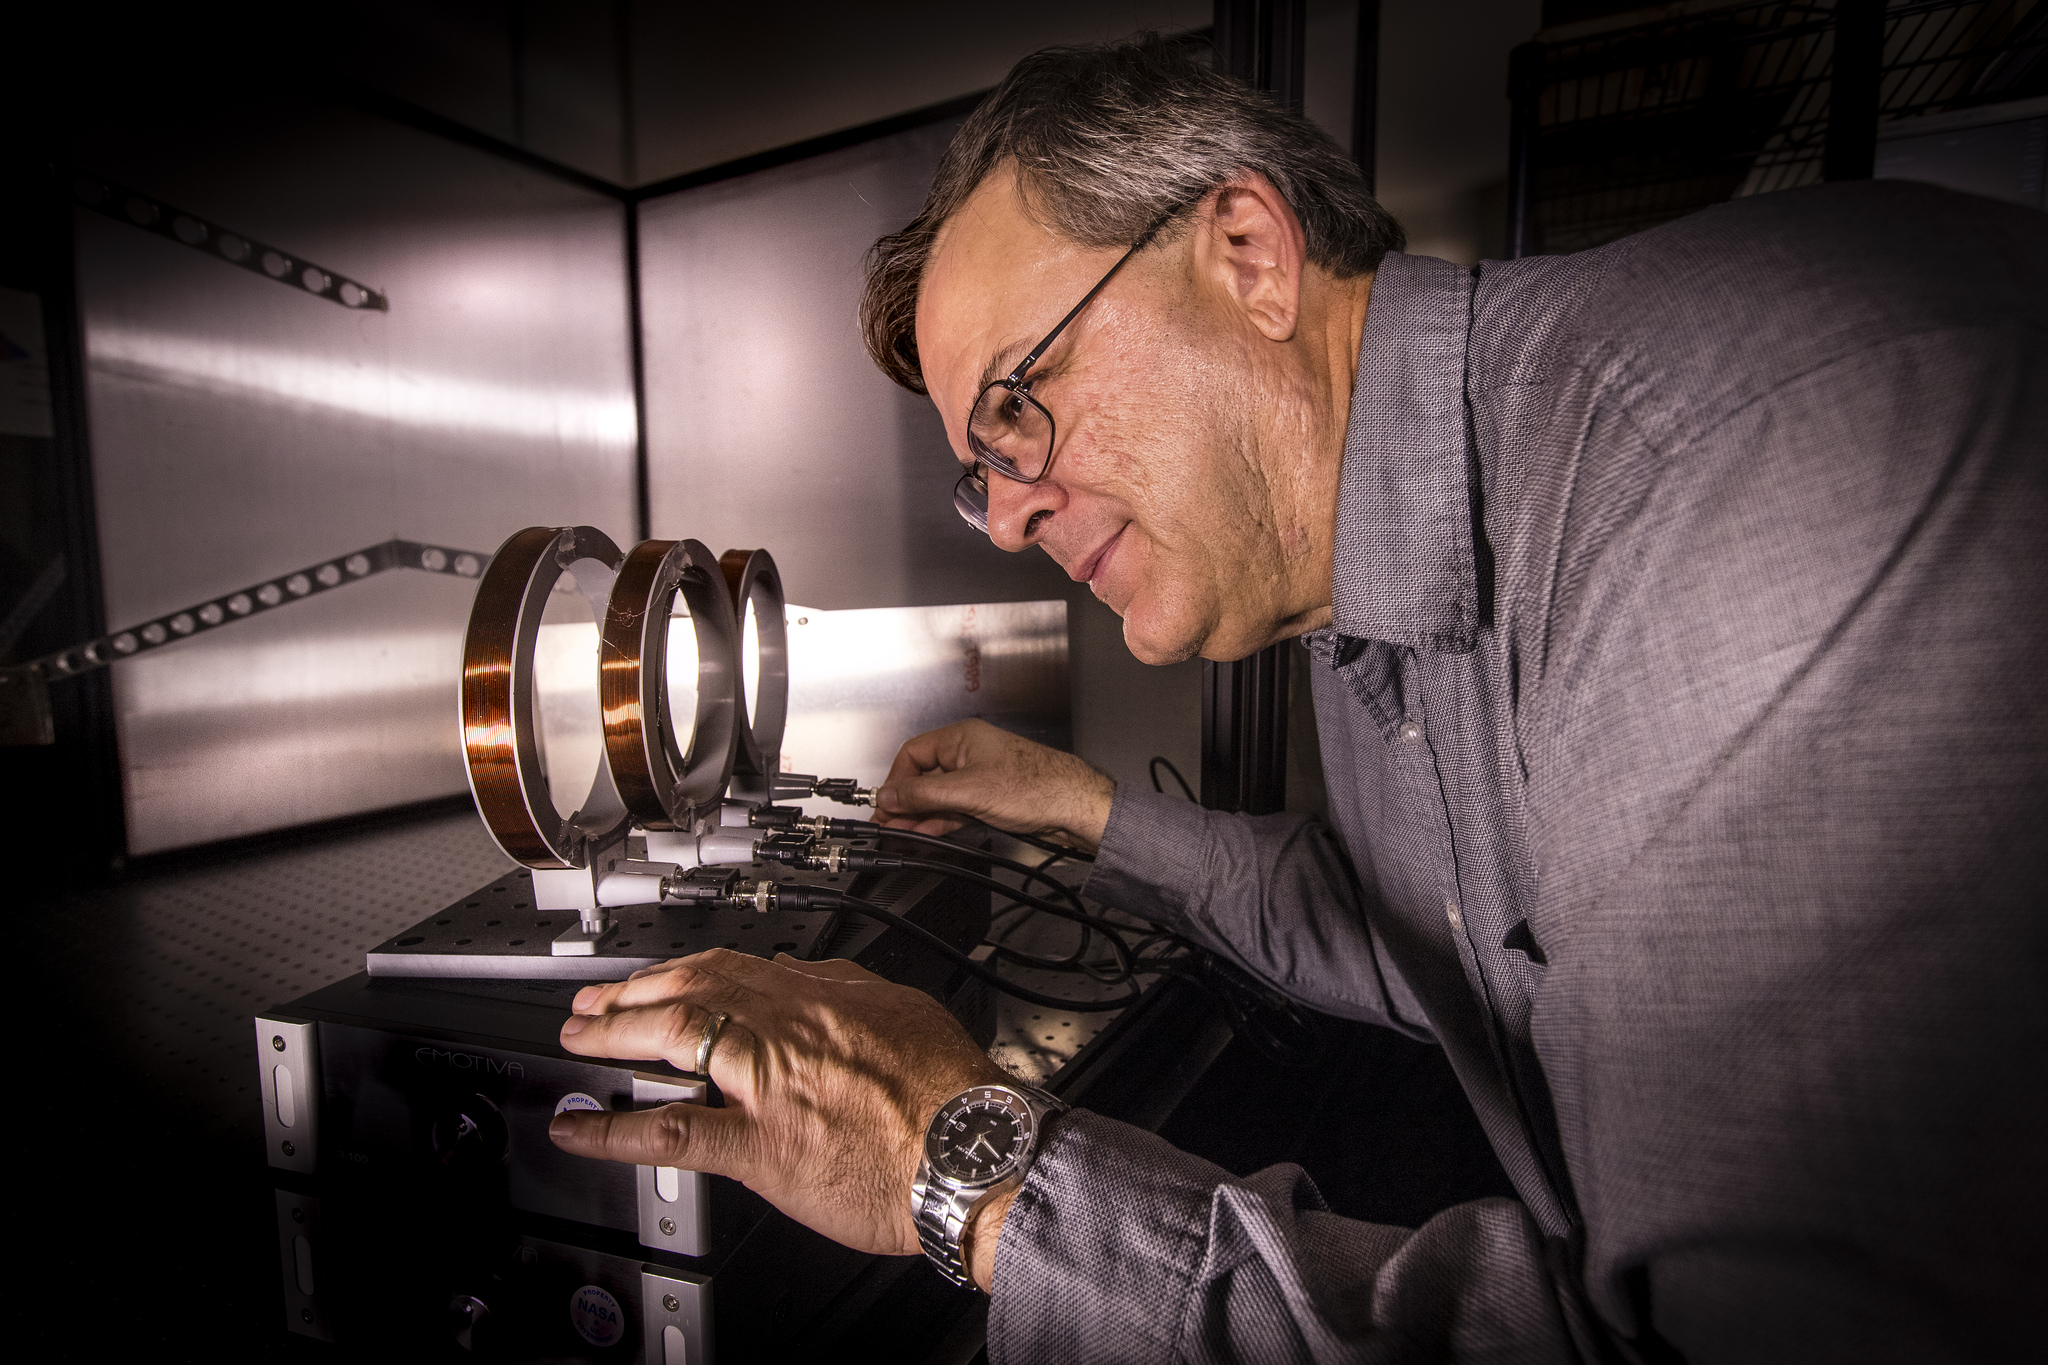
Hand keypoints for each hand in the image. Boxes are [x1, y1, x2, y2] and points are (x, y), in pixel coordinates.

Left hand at [546, 949, 1012, 1258]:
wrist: (978, 1152)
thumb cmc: (954, 1095)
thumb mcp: (904, 1012)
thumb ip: (849, 989)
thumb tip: (808, 973)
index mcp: (821, 1000)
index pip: (731, 968)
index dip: (678, 969)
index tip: (651, 976)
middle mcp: (787, 1032)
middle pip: (690, 990)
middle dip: (630, 993)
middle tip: (590, 1003)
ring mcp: (770, 1088)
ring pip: (674, 1037)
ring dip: (613, 1034)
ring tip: (578, 1040)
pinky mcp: (764, 1149)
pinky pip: (676, 1133)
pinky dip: (617, 1130)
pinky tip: (581, 1128)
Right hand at [873, 718, 1115, 852]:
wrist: (1075, 806)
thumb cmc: (1037, 786)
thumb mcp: (968, 792)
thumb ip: (923, 794)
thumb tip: (890, 796)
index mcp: (962, 738)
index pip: (913, 754)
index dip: (896, 780)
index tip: (885, 804)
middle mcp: (969, 753)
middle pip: (924, 776)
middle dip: (906, 802)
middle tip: (890, 824)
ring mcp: (980, 775)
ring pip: (939, 794)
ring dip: (922, 814)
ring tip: (905, 833)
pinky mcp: (990, 796)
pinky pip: (956, 806)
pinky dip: (942, 819)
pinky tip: (930, 832)